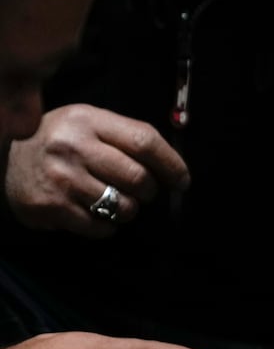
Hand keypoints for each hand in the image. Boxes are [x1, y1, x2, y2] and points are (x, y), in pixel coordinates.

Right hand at [6, 104, 189, 234]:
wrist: (6, 160)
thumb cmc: (60, 143)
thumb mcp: (88, 125)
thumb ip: (126, 138)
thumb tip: (174, 168)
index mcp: (87, 120)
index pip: (145, 141)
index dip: (172, 165)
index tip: (182, 180)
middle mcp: (72, 146)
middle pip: (140, 179)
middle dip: (149, 191)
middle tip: (140, 191)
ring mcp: (61, 178)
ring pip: (125, 207)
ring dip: (127, 209)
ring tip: (110, 199)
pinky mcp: (52, 206)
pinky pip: (102, 228)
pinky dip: (106, 225)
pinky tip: (91, 210)